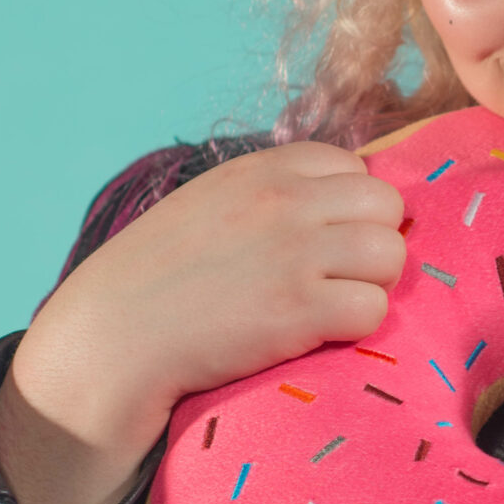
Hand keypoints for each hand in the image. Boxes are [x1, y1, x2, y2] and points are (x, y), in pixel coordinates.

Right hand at [0, 143, 405, 503]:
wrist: (113, 337)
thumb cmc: (157, 277)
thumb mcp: (212, 204)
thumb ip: (270, 194)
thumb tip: (335, 201)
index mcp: (264, 170)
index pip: (355, 167)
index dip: (349, 208)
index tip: (322, 241)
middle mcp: (286, 201)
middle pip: (386, 205)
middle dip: (373, 242)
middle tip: (338, 278)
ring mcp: (295, 253)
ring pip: (390, 255)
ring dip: (372, 285)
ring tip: (331, 307)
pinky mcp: (299, 310)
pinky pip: (373, 308)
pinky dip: (356, 327)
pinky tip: (318, 335)